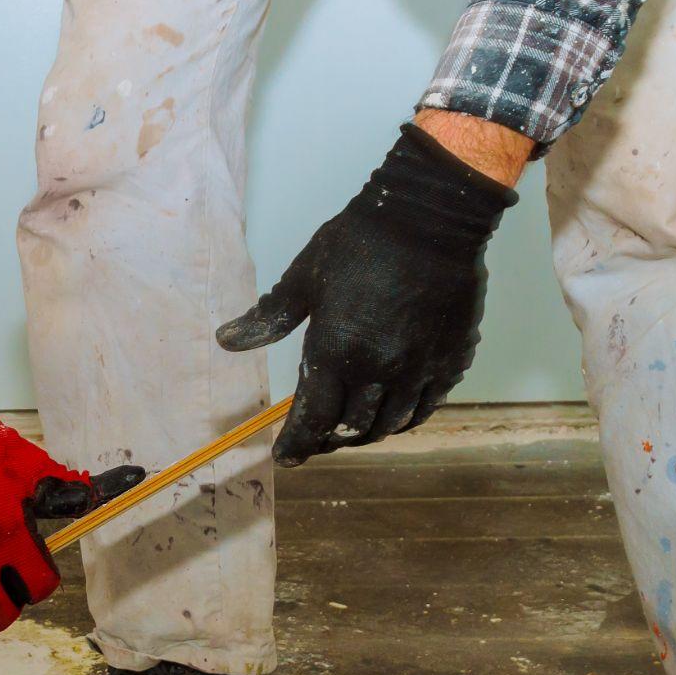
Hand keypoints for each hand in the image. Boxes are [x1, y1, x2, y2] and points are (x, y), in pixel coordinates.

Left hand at [217, 123, 517, 464]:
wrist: (431, 218)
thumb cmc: (360, 243)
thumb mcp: (306, 277)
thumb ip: (270, 317)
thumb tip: (225, 341)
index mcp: (338, 352)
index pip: (314, 417)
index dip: (298, 442)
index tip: (286, 456)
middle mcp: (379, 370)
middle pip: (350, 427)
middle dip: (329, 439)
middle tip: (318, 438)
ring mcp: (419, 369)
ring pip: (389, 423)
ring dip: (365, 433)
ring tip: (351, 429)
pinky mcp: (450, 361)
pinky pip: (425, 407)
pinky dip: (403, 419)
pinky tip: (391, 414)